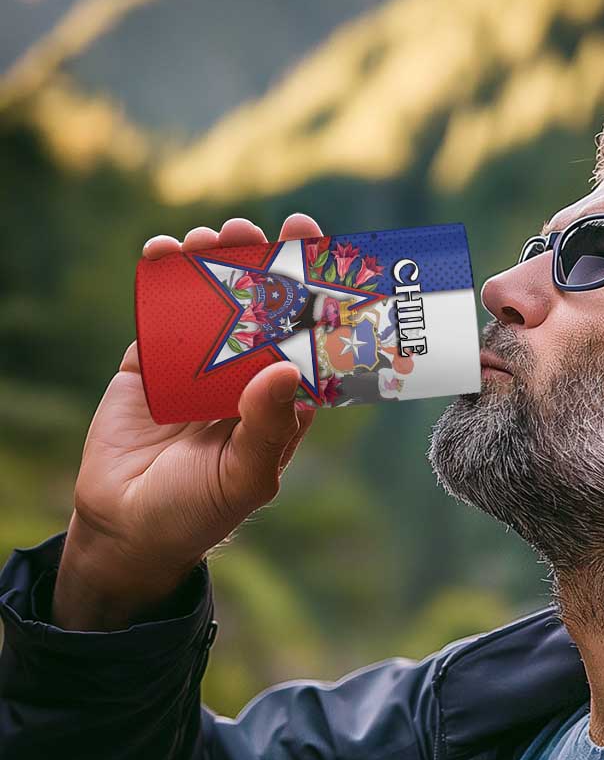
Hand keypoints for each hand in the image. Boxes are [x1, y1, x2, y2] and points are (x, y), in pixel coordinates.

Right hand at [52, 215, 322, 629]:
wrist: (127, 528)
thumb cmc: (200, 510)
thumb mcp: (244, 476)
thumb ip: (267, 427)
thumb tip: (287, 368)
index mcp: (282, 401)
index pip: (308, 341)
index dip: (317, 297)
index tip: (320, 252)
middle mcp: (246, 377)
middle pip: (263, 310)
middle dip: (265, 265)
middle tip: (262, 230)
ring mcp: (198, 367)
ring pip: (213, 303)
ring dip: (216, 264)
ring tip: (214, 238)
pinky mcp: (151, 364)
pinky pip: (161, 314)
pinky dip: (163, 280)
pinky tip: (165, 252)